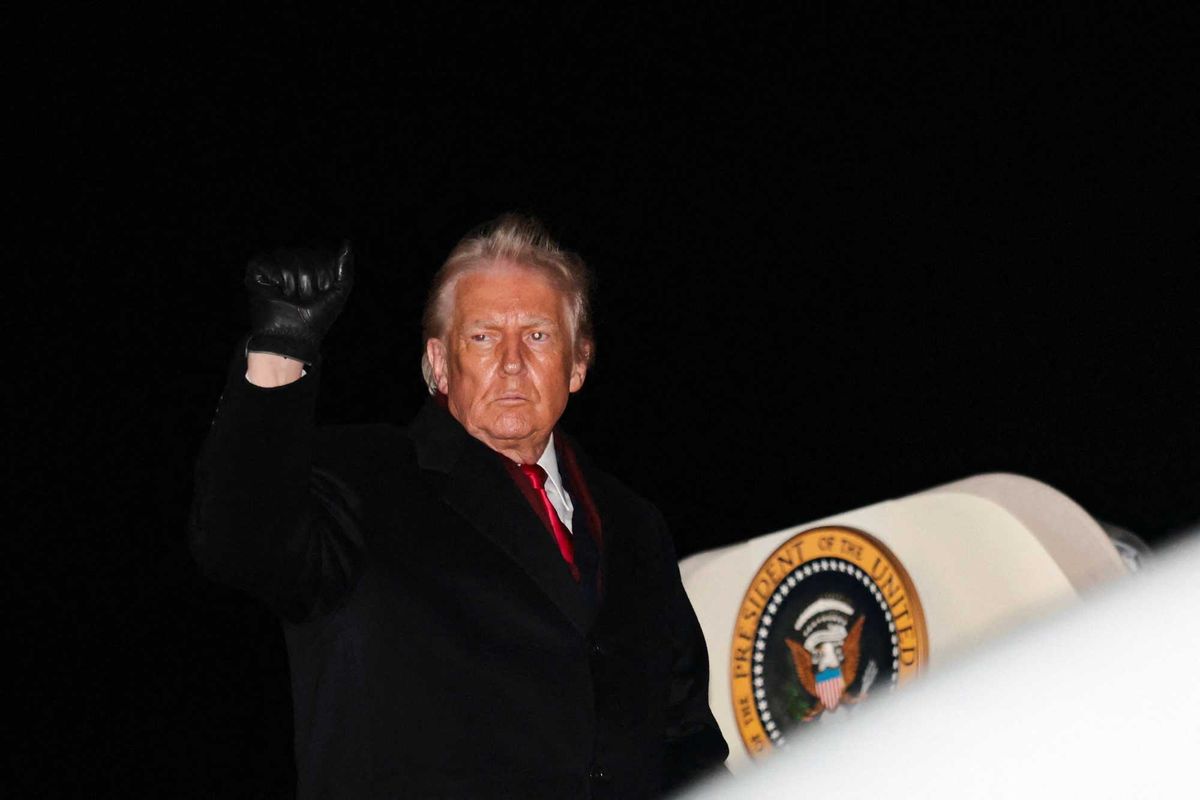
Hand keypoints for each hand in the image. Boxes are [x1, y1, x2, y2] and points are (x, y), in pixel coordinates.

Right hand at [244, 242, 353, 364]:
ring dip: (291, 281)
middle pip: (303, 255)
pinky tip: (275, 288)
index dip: (322, 276)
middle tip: (301, 299)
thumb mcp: (338, 293)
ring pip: (286, 256)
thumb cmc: (315, 319)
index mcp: (310, 267)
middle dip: (306, 280)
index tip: (319, 294)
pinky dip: (273, 275)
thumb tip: (346, 243)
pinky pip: (265, 260)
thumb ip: (345, 269)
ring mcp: (273, 267)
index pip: (320, 255)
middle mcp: (292, 264)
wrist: (292, 336)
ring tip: (288, 296)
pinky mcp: (256, 273)